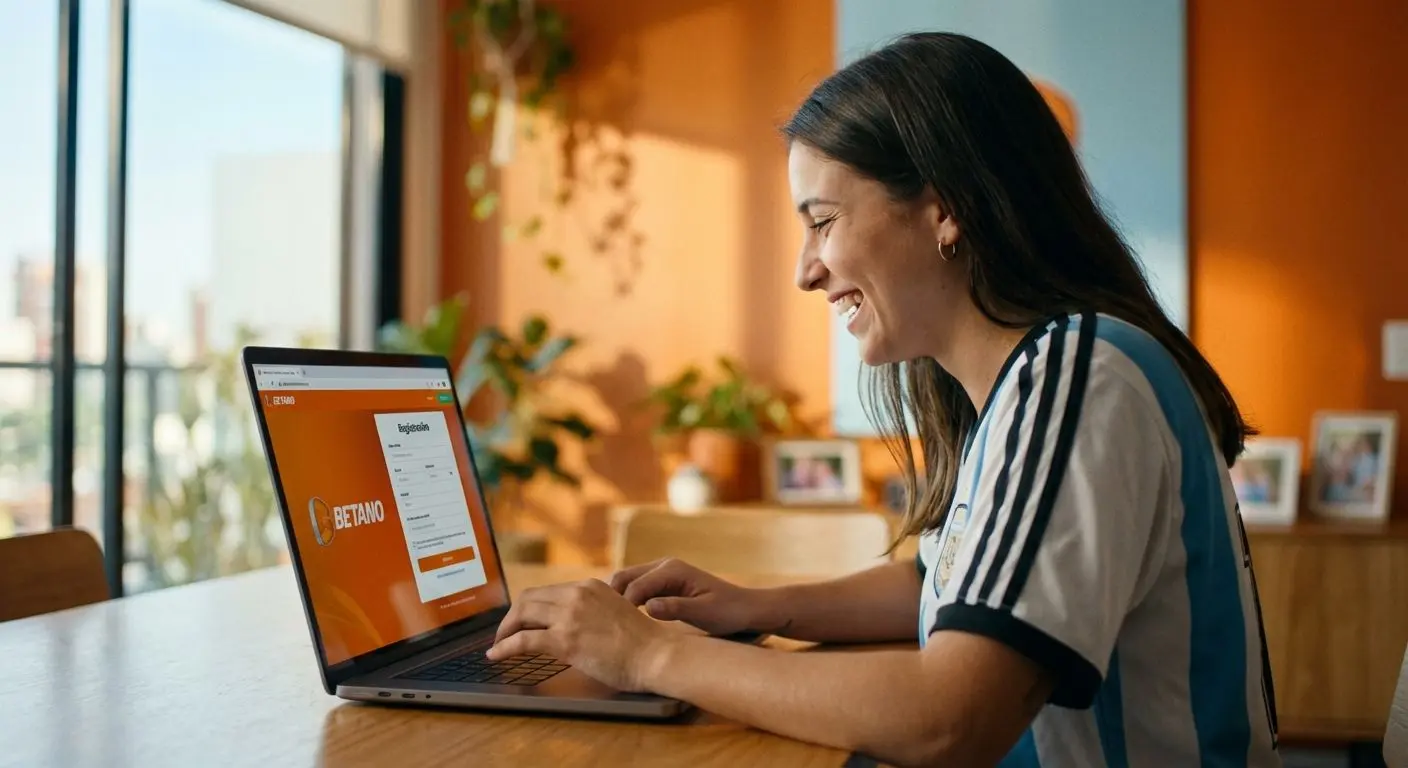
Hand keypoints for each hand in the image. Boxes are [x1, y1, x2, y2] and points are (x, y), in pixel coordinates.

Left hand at [487, 579, 673, 691]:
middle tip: (505, 633)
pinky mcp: (565, 639)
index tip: (521, 620)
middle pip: (528, 598)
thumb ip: (592, 612)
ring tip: (499, 644)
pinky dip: (504, 647)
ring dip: (505, 630)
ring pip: (522, 614)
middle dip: (512, 616)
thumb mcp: (614, 613)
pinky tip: (496, 655)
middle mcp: (578, 594)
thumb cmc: (643, 643)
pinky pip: (523, 640)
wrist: (657, 655)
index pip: (547, 591)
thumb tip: (572, 627)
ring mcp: (570, 615)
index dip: (528, 607)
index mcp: (590, 587)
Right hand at [609, 558, 767, 636]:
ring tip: (610, 626)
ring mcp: (662, 573)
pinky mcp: (662, 583)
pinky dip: (626, 601)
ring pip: (626, 582)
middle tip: (605, 626)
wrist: (745, 608)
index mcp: (673, 570)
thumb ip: (676, 608)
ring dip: (617, 601)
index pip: (635, 586)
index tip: (613, 630)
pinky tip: (624, 622)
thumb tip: (649, 607)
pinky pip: (636, 589)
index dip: (622, 608)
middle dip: (612, 600)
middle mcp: (664, 566)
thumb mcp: (704, 613)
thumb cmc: (728, 612)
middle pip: (624, 577)